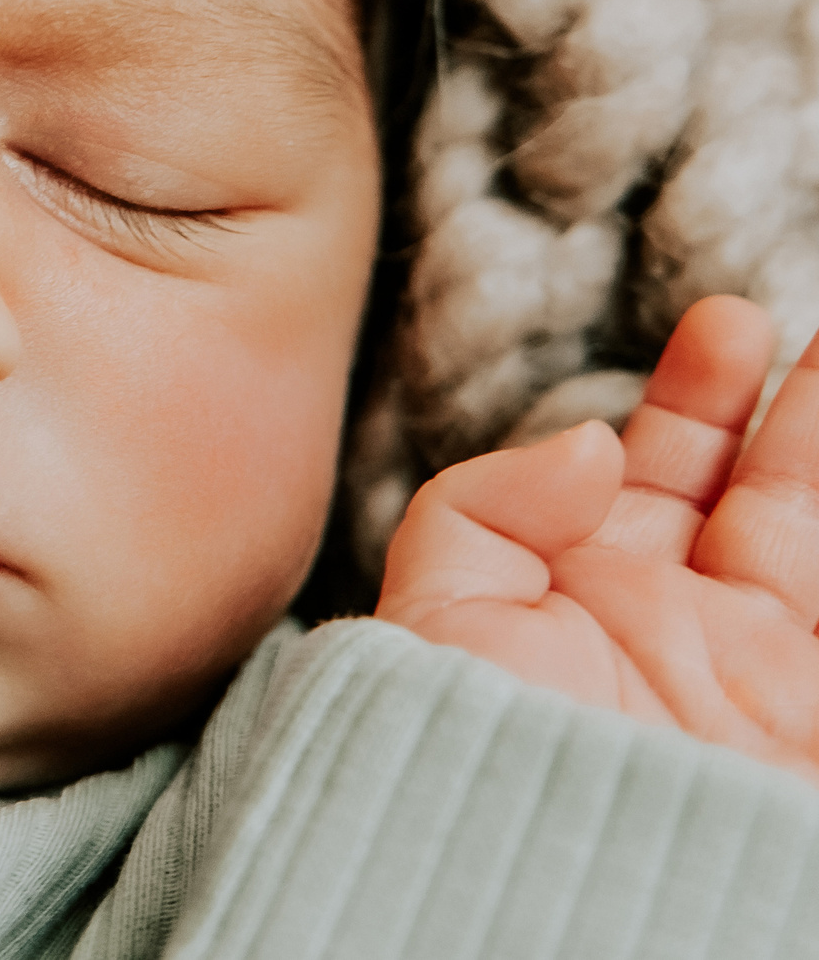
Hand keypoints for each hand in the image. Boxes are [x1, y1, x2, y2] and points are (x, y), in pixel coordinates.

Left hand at [378, 294, 818, 785]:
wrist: (564, 899)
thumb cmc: (479, 774)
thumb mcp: (437, 624)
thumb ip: (485, 509)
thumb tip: (593, 440)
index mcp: (580, 601)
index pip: (646, 477)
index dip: (691, 400)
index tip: (724, 325)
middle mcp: (677, 631)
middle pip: (747, 491)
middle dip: (774, 406)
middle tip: (784, 320)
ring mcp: (760, 675)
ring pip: (810, 532)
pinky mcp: (814, 714)